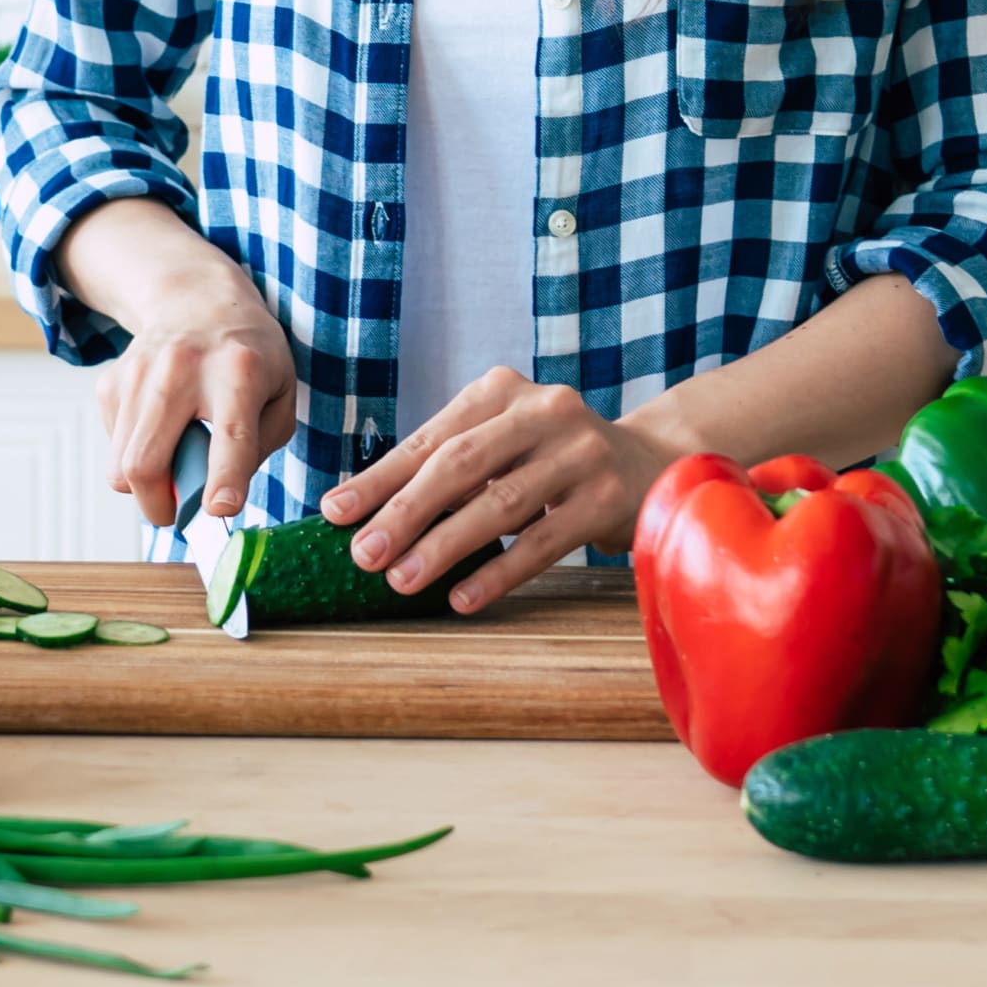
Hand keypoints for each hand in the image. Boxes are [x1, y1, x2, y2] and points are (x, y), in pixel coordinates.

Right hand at [66, 205, 299, 525]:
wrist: (196, 300)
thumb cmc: (248, 357)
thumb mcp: (279, 394)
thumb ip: (256, 447)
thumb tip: (210, 498)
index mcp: (240, 370)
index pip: (231, 433)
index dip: (225, 477)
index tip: (220, 510)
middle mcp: (183, 368)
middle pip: (146, 461)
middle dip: (159, 507)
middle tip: (177, 513)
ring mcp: (138, 372)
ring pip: (122, 465)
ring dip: (146, 486)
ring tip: (174, 463)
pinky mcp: (110, 382)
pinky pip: (114, 447)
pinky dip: (134, 454)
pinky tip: (158, 430)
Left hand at [320, 368, 685, 614]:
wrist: (651, 464)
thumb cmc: (550, 459)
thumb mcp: (500, 444)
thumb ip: (443, 466)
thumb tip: (357, 512)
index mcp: (502, 389)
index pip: (430, 439)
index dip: (379, 478)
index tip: (336, 513)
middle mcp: (543, 410)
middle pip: (460, 465)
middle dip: (404, 512)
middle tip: (363, 554)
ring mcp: (580, 452)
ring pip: (499, 504)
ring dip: (444, 546)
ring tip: (402, 580)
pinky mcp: (606, 498)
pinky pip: (543, 542)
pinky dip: (499, 573)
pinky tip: (462, 597)